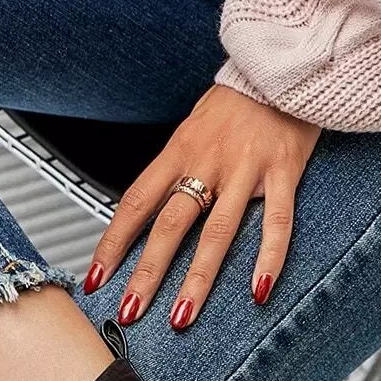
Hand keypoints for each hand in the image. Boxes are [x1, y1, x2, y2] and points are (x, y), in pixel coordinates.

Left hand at [83, 83, 320, 326]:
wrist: (280, 66)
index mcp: (180, 148)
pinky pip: (277, 222)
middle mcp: (208, 160)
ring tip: (183, 315)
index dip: (114, 241)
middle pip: (170, 223)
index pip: (137, 200)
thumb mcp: (193, 128)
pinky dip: (267, 258)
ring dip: (198, 278)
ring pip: (217, 231)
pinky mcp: (283, 171)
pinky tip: (258, 290)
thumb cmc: (236, 101)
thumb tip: (151, 211)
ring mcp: (245, 167)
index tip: (96, 276)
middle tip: (131, 311)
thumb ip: (177, 168)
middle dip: (148, 272)